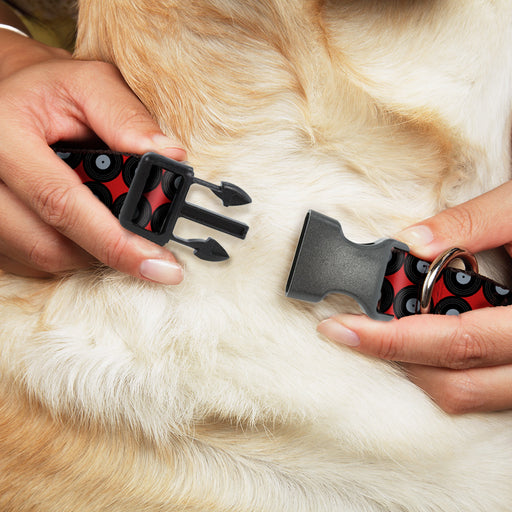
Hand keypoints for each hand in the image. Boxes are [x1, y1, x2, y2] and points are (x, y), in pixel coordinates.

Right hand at [0, 31, 185, 282]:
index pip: (62, 203)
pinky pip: (30, 261)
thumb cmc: (49, 89)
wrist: (6, 96)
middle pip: (50, 245)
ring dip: (88, 250)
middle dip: (108, 249)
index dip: (116, 242)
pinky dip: (68, 250)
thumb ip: (128, 117)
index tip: (160, 266)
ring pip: (43, 258)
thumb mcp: (90, 84)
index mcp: (4, 135)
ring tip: (109, 219)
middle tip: (144, 243)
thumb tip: (170, 156)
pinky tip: (81, 224)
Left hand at [318, 180, 511, 413]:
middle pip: (457, 384)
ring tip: (389, 331)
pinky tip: (428, 338)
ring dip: (419, 367)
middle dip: (396, 357)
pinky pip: (485, 391)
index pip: (456, 341)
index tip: (342, 328)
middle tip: (355, 329)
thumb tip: (413, 242)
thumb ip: (473, 223)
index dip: (392, 339)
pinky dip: (447, 369)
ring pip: (470, 396)